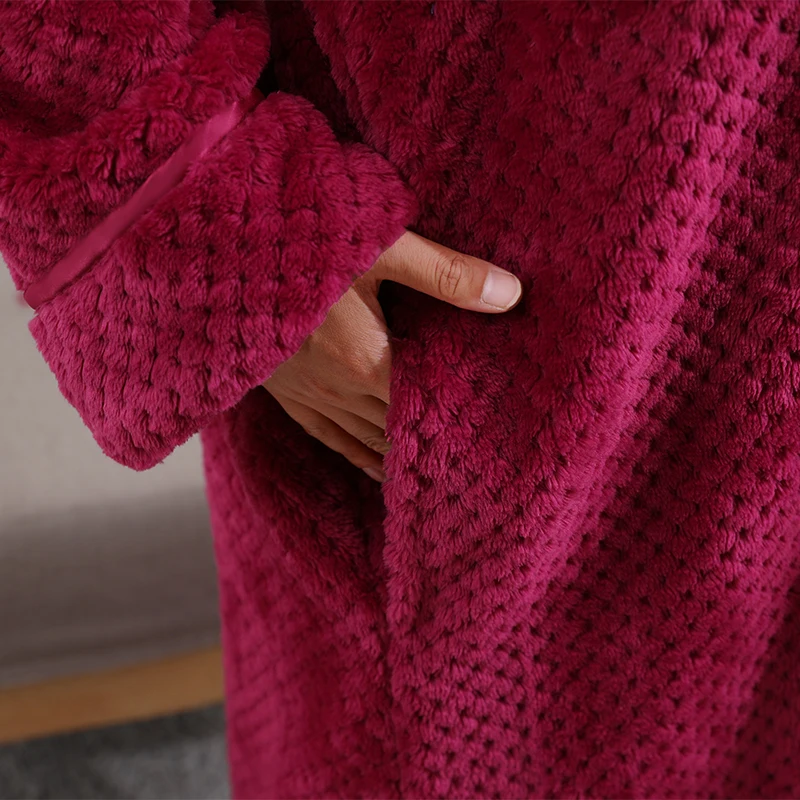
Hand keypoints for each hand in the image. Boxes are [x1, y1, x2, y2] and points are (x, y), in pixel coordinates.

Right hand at [263, 231, 522, 481]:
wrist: (218, 253)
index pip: (427, 405)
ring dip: (401, 454)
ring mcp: (309, 397)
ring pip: (368, 441)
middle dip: (435, 438)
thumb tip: (511, 294)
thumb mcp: (381, 248)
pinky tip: (378, 469)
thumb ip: (445, 274)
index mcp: (368, 360)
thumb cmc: (300, 242)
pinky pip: (331, 439)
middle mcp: (340, 391)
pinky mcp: (286, 395)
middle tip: (477, 456)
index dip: (459, 419)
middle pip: (400, 428)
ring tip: (437, 472)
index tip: (491, 433)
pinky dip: (360, 456)